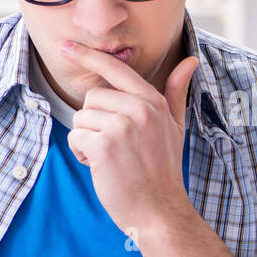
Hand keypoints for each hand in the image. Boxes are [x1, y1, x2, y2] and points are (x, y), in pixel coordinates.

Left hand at [60, 39, 199, 241]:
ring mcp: (121, 126)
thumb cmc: (164, 170)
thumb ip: (176, 92)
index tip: (65, 46)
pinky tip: (102, 168)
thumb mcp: (174, 126)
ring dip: (87, 140)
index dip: (89, 56)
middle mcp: (139, 109)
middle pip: (92, 98)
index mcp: (152, 101)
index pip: (116, 70)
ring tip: (110, 159)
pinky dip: (82, 154)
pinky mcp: (104, 146)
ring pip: (81, 118)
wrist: (160, 210)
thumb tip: (190, 61)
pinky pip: (76, 137)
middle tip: (115, 147)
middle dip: (94, 122)